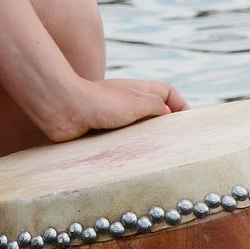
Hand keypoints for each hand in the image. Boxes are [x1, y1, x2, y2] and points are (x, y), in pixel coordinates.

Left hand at [45, 76, 189, 141]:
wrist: (63, 109)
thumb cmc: (100, 102)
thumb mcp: (138, 101)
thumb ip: (158, 107)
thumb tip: (168, 115)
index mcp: (139, 90)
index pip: (168, 92)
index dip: (180, 104)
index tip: (186, 123)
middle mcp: (128, 101)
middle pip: (155, 111)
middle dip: (165, 126)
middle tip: (174, 144)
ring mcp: (115, 116)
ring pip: (139, 128)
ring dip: (147, 140)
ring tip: (155, 155)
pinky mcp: (102, 131)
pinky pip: (122, 141)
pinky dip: (129, 148)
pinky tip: (133, 158)